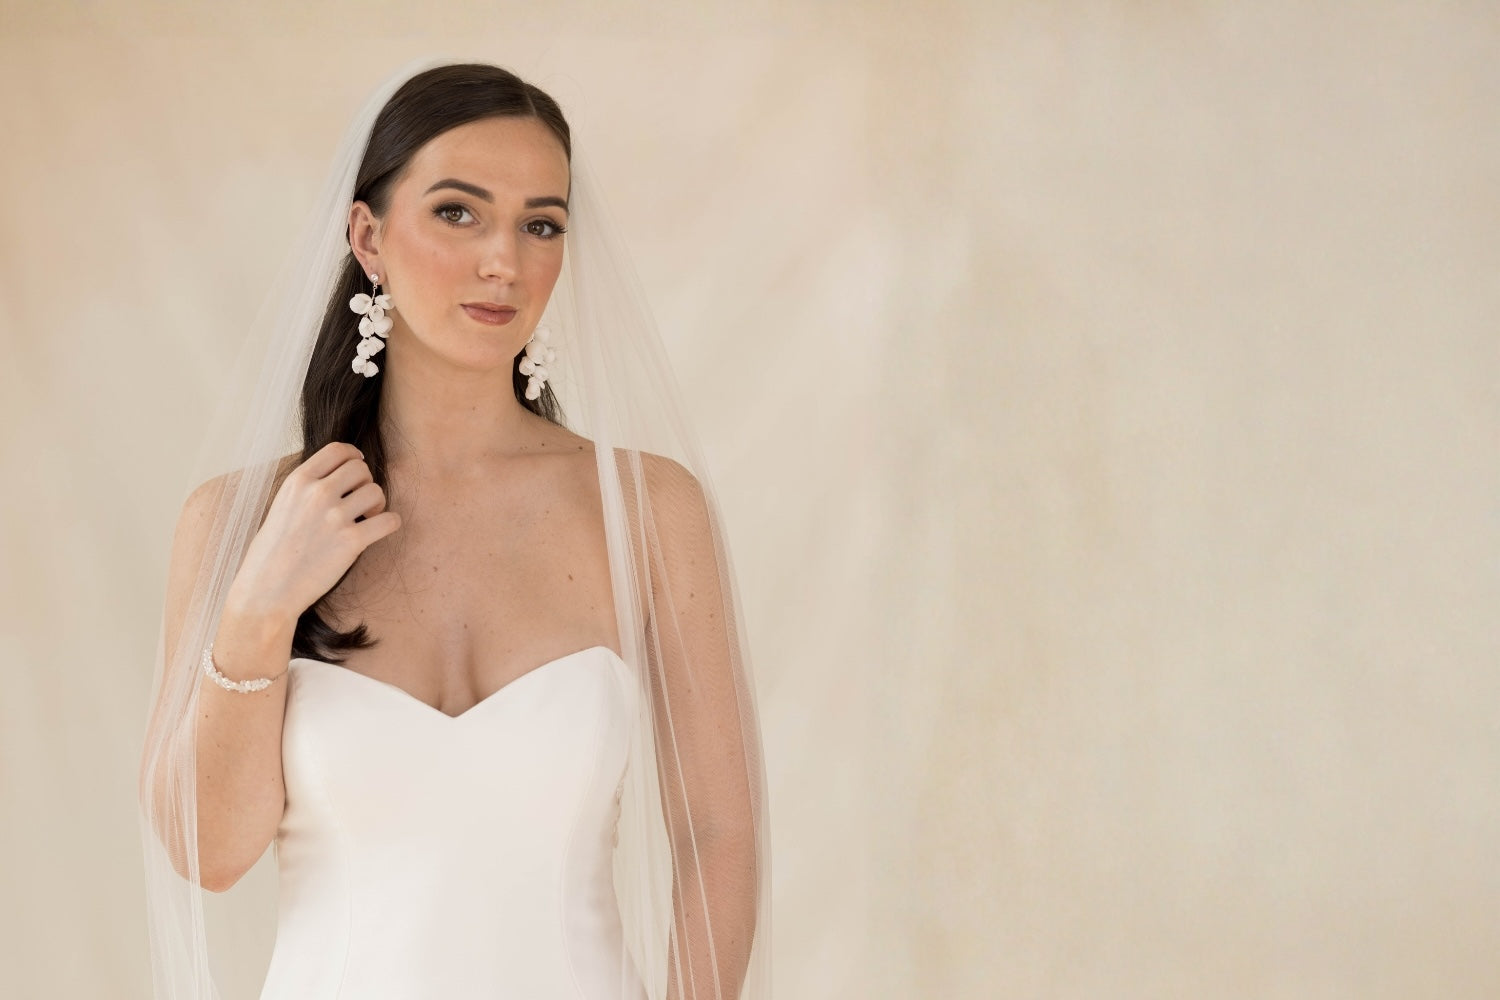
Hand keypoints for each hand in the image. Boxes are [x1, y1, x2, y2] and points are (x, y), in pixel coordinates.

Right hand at [224, 442, 400, 626]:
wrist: (267, 591)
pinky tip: (376, 531)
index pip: (338, 450)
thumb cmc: (272, 552)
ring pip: (376, 491)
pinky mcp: (351, 541)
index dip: (353, 456)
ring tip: (366, 518)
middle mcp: (317, 494)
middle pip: (361, 468)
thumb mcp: (281, 506)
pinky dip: (389, 524)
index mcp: (297, 481)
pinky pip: (389, 520)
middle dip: (364, 483)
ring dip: (377, 504)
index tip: (356, 467)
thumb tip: (336, 475)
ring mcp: (335, 517)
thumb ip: (306, 488)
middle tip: (359, 502)